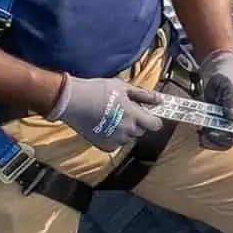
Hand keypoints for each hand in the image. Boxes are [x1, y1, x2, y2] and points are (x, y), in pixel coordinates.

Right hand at [50, 74, 169, 152]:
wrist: (73, 101)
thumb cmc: (97, 90)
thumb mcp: (123, 87)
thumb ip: (143, 95)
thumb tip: (159, 99)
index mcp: (133, 115)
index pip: (155, 125)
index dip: (154, 120)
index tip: (150, 114)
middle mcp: (126, 130)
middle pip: (141, 131)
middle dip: (138, 123)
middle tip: (126, 111)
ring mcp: (115, 140)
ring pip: (128, 138)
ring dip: (126, 131)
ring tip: (113, 117)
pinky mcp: (103, 145)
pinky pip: (116, 144)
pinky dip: (114, 138)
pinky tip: (106, 126)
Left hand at [192, 49, 232, 150]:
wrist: (216, 74)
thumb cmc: (227, 77)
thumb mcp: (229, 85)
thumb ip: (231, 99)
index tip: (224, 133)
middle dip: (221, 139)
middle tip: (208, 132)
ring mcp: (229, 125)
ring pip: (223, 142)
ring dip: (211, 141)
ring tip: (202, 133)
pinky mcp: (217, 126)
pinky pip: (213, 138)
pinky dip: (205, 137)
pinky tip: (199, 131)